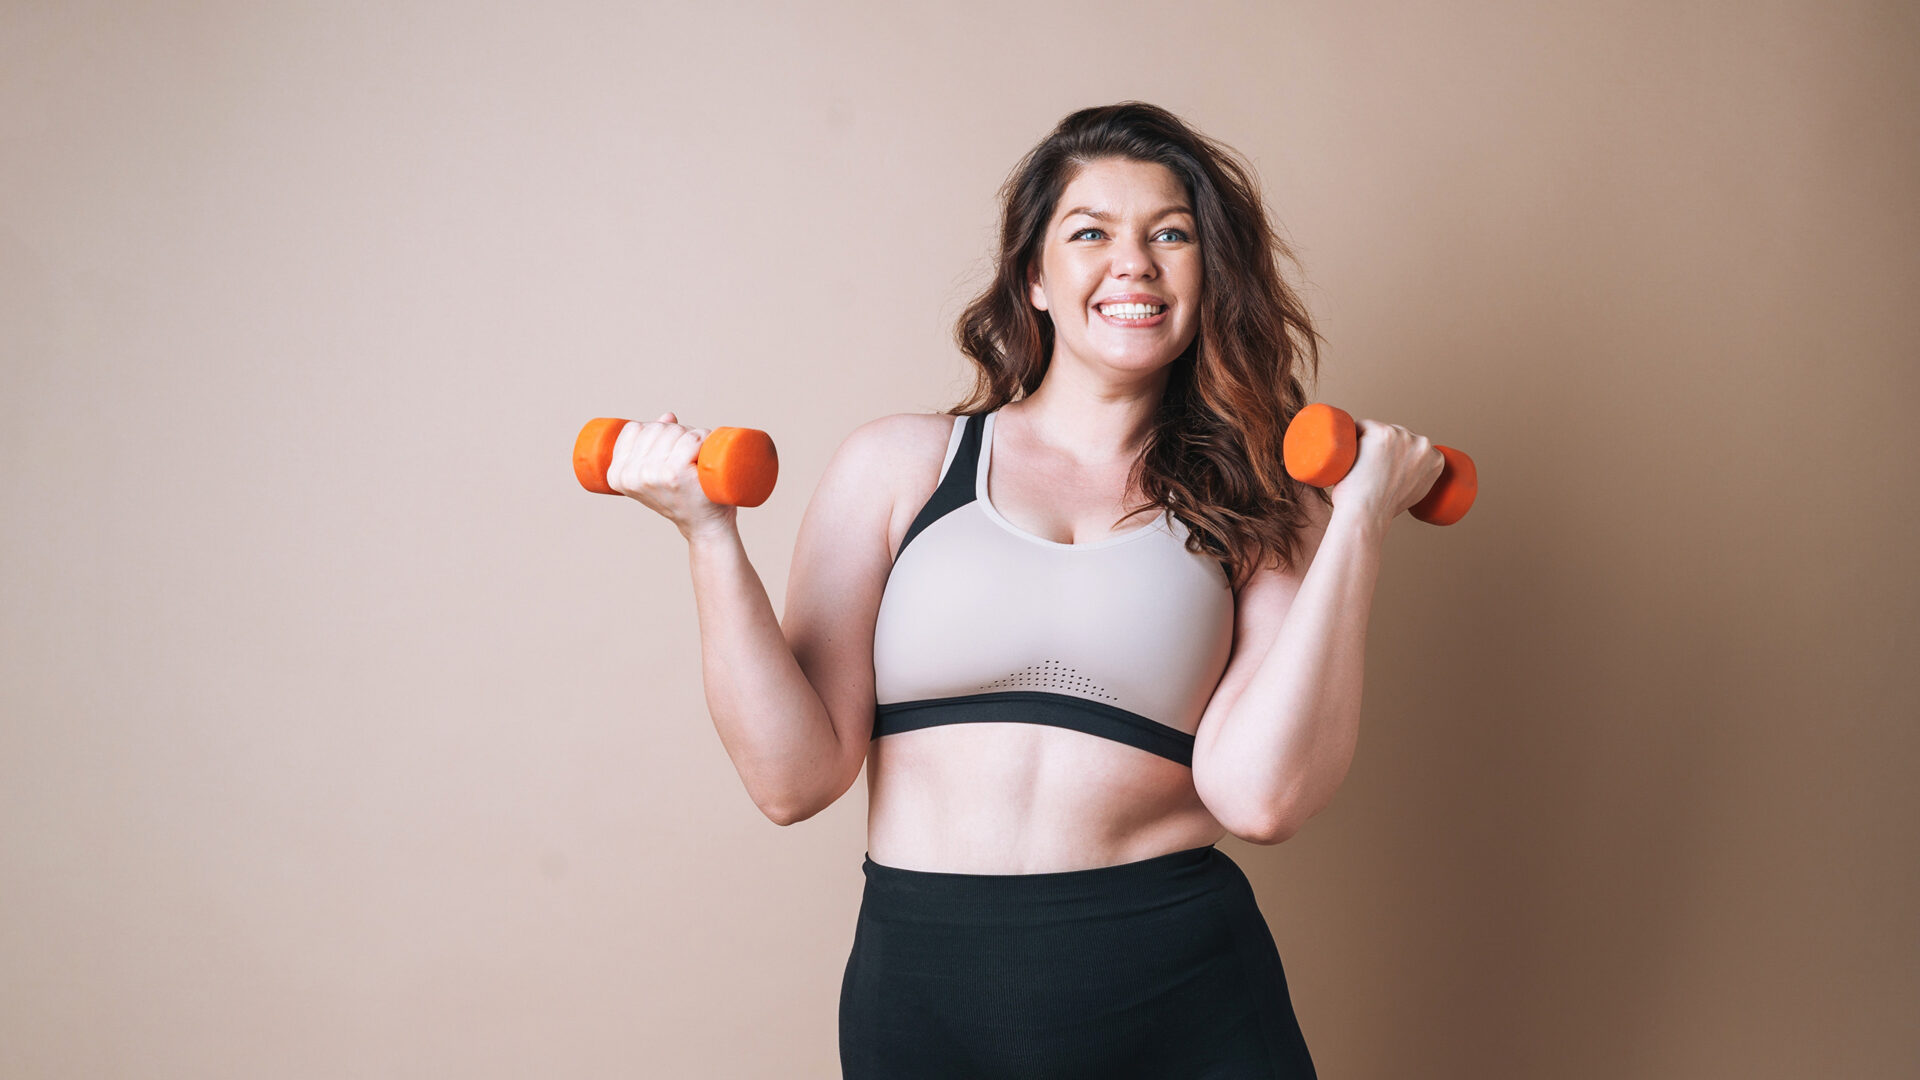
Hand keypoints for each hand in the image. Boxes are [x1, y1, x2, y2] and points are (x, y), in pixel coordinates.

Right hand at [603, 411, 738, 538]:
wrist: (704, 526)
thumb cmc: (683, 497)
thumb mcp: (656, 473)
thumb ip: (655, 444)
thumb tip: (667, 416)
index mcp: (617, 475)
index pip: (634, 429)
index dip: (655, 430)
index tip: (668, 449)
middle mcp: (631, 475)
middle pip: (655, 428)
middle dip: (676, 432)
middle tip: (688, 455)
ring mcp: (652, 474)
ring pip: (674, 430)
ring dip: (692, 435)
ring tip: (697, 456)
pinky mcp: (675, 473)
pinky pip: (690, 437)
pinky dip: (703, 437)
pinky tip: (706, 451)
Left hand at [1325, 418, 1446, 530]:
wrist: (1366, 515)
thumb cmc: (1381, 510)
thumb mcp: (1413, 494)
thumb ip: (1417, 478)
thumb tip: (1409, 472)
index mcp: (1435, 458)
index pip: (1409, 447)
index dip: (1392, 459)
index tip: (1384, 475)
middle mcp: (1423, 444)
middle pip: (1393, 436)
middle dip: (1379, 449)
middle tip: (1370, 475)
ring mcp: (1403, 436)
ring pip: (1376, 430)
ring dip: (1365, 444)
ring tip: (1362, 470)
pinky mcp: (1382, 432)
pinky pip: (1360, 426)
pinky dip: (1352, 438)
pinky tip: (1352, 457)